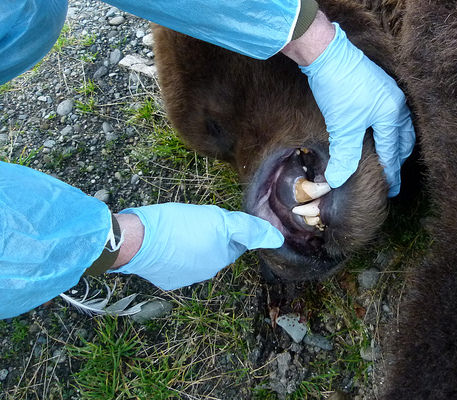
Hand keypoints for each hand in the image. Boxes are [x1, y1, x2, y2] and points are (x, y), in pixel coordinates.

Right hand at [109, 203, 283, 289]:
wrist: (137, 241)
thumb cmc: (176, 225)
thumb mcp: (216, 218)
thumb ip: (248, 229)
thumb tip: (276, 239)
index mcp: (221, 257)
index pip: (237, 242)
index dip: (229, 228)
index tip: (215, 218)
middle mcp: (208, 272)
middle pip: (217, 251)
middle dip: (211, 237)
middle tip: (195, 222)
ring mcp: (187, 279)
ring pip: (198, 258)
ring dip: (193, 247)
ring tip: (178, 231)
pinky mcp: (168, 281)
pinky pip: (178, 266)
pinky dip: (175, 256)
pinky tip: (166, 245)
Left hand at [300, 23, 414, 196]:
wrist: (327, 52)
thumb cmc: (337, 87)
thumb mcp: (342, 126)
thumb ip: (344, 155)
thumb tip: (337, 180)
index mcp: (391, 114)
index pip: (392, 151)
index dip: (390, 172)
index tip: (391, 189)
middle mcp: (396, 103)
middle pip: (404, 138)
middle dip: (399, 158)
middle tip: (394, 176)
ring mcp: (389, 92)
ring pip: (399, 125)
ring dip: (396, 143)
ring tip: (392, 157)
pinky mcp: (379, 85)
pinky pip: (391, 113)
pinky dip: (390, 128)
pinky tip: (381, 131)